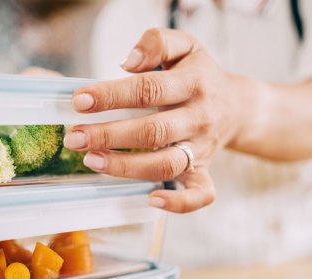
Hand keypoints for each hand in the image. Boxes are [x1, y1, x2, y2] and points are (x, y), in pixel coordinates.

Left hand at [64, 28, 247, 212]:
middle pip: (152, 131)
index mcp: (192, 83)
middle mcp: (198, 117)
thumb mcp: (184, 46)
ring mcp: (202, 148)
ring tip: (92, 161)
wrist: (236, 106)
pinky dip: (178, 203)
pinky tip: (150, 199)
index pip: (148, 90)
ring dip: (126, 167)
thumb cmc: (198, 76)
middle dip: (108, 136)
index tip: (80, 101)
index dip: (111, 96)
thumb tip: (128, 62)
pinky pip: (200, 194)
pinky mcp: (204, 171)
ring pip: (166, 164)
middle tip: (75, 138)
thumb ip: (157, 42)